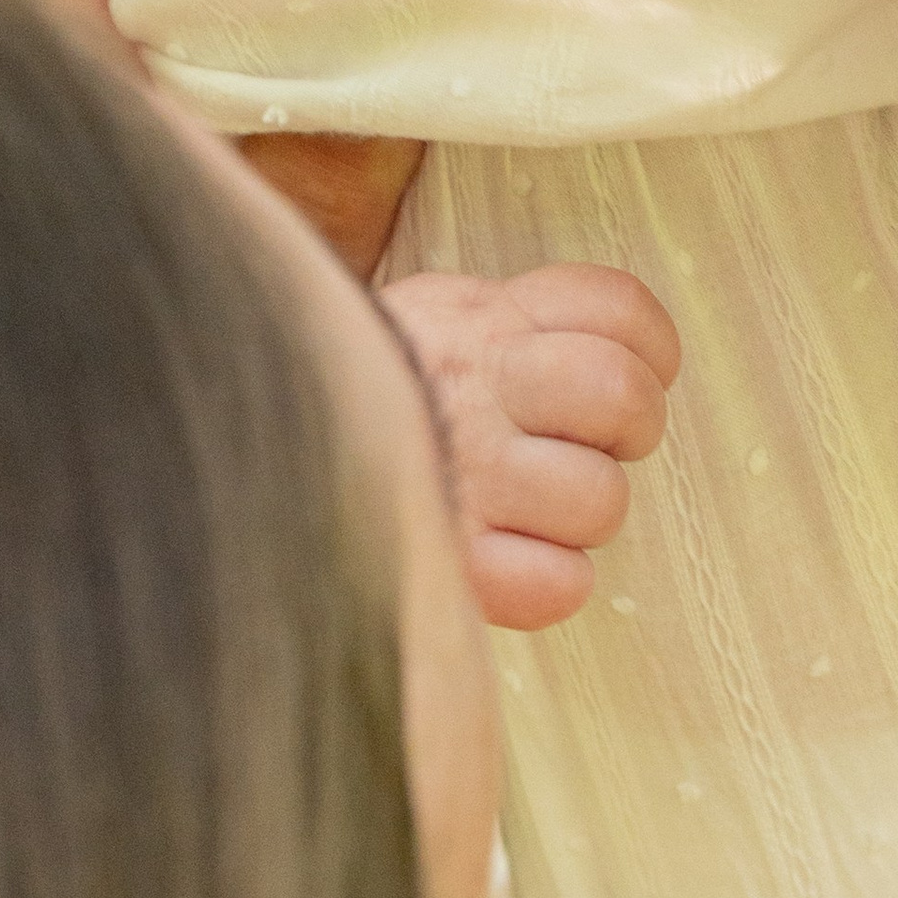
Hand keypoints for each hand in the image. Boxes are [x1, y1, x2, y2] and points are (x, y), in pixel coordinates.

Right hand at [380, 266, 680, 632]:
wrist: (251, 426)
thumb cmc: (369, 388)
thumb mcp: (433, 315)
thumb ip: (511, 319)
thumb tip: (616, 345)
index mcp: (483, 321)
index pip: (618, 312)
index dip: (646, 350)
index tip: (624, 370)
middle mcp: (478, 390)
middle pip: (622, 397)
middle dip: (628, 427)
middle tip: (583, 443)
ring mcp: (466, 477)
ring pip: (599, 498)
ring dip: (583, 511)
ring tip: (537, 506)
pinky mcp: (451, 563)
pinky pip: (558, 585)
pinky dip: (553, 583)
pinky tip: (518, 562)